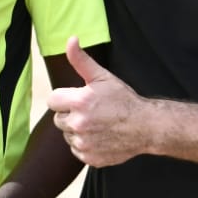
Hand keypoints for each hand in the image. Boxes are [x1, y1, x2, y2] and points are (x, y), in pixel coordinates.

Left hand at [46, 37, 154, 167]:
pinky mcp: (89, 157)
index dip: (64, 98)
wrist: (145, 127)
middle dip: (70, 114)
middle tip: (91, 111)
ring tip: (97, 124)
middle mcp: (78, 124)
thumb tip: (70, 40)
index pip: (52, 100)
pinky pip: (76, 150)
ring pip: (67, 135)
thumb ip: (81, 60)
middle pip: (58, 119)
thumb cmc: (123, 99)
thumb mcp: (102, 77)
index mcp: (79, 102)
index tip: (78, 99)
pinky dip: (85, 145)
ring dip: (77, 130)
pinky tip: (99, 137)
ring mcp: (83, 143)